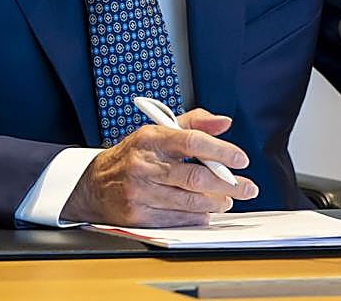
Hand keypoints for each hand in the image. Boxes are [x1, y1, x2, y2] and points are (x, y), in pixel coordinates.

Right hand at [60, 108, 258, 226]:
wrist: (94, 184)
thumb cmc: (133, 155)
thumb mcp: (159, 130)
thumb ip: (195, 123)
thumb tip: (224, 122)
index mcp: (151, 139)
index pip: (191, 141)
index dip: (220, 150)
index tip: (240, 159)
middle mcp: (144, 165)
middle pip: (195, 176)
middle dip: (227, 183)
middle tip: (246, 186)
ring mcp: (140, 193)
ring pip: (189, 201)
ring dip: (216, 202)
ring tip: (227, 199)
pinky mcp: (138, 216)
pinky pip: (177, 219)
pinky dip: (197, 216)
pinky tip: (206, 211)